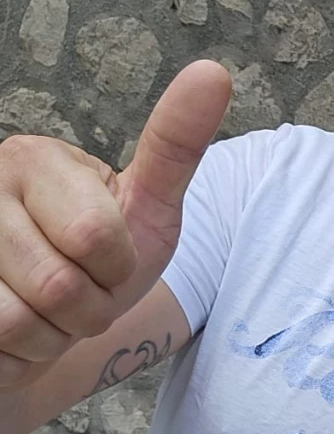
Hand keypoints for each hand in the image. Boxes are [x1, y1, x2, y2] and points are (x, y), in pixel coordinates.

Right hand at [0, 60, 230, 391]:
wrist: (46, 319)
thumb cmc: (100, 260)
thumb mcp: (146, 209)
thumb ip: (176, 147)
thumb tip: (213, 72)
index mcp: (35, 160)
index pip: (95, 235)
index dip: (116, 270)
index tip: (106, 260)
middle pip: (59, 287)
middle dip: (87, 312)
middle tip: (78, 295)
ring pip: (14, 324)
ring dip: (48, 340)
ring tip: (44, 314)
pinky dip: (15, 361)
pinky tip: (12, 335)